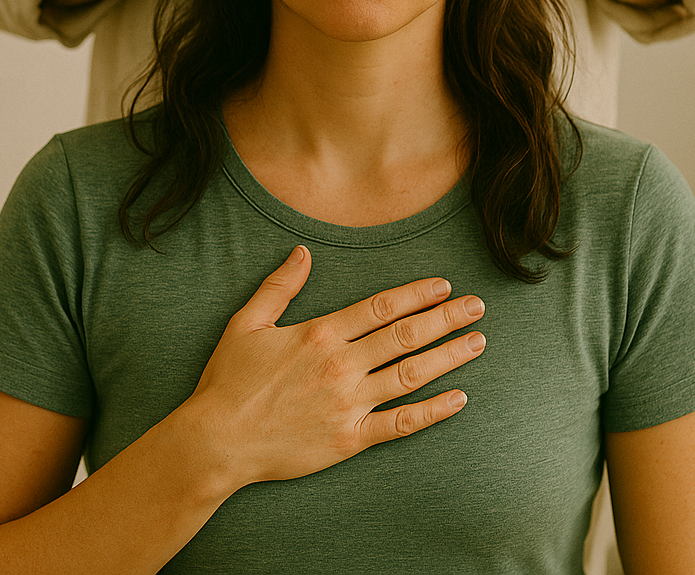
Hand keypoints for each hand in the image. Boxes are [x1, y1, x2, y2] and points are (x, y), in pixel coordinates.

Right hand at [186, 245, 486, 486]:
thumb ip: (279, 286)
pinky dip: (432, 412)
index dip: (417, 294)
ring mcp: (349, 404)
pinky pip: (400, 424)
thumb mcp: (247, 323)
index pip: (381, 307)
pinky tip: (458, 399)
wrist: (217, 442)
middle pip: (405, 335)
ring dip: (448, 356)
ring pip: (410, 375)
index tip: (443, 286)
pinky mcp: (349, 439)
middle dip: (446, 318)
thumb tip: (303, 253)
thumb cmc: (229, 381)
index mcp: (320, 333)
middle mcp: (341, 365)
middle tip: (476, 306)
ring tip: (477, 342)